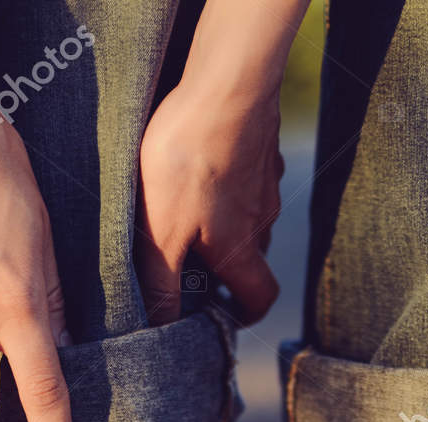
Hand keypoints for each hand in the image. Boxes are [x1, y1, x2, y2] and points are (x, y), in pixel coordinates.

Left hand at [136, 83, 283, 325]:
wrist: (227, 85)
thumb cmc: (188, 161)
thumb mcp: (162, 234)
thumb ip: (162, 285)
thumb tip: (163, 330)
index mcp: (239, 249)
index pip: (259, 298)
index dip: (244, 313)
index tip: (223, 315)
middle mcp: (261, 221)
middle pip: (251, 257)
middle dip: (225, 266)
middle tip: (188, 260)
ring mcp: (265, 181)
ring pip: (248, 216)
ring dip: (225, 223)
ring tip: (187, 210)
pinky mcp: (261, 146)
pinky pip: (247, 176)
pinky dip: (229, 182)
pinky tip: (202, 165)